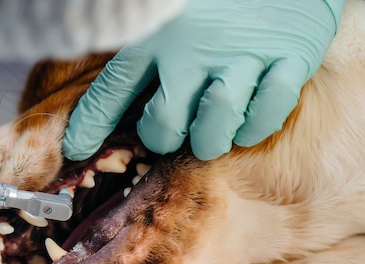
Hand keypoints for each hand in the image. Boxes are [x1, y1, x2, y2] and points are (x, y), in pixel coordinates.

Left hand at [63, 0, 343, 160]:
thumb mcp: (166, 12)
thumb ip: (140, 45)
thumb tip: (109, 89)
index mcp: (157, 33)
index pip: (112, 88)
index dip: (90, 125)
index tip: (75, 149)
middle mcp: (196, 47)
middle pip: (164, 123)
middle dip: (163, 139)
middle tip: (170, 132)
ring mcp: (244, 54)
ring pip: (215, 124)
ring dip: (210, 138)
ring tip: (211, 129)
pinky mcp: (290, 57)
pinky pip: (268, 112)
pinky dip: (255, 125)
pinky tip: (246, 118)